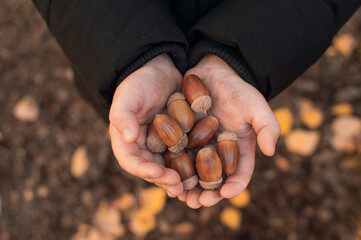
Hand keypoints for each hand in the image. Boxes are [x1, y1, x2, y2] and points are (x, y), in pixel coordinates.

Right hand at [109, 54, 183, 196]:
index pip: (131, 161)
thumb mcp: (128, 95)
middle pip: (150, 168)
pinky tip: (201, 172)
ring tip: (189, 188)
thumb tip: (127, 138)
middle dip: (163, 179)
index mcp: (126, 139)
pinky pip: (182, 156)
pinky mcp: (177, 140)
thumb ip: (123, 116)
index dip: (144, 170)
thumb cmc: (140, 81)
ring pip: (167, 167)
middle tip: (178, 187)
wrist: (160, 69)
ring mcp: (160, 144)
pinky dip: (189, 166)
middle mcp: (143, 146)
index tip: (159, 172)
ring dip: (177, 179)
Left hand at [178, 54, 279, 207]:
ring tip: (181, 196)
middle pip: (214, 180)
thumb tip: (271, 152)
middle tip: (198, 202)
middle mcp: (219, 152)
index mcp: (238, 150)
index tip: (225, 194)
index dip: (234, 186)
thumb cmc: (237, 89)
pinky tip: (166, 175)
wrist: (213, 71)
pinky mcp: (183, 138)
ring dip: (188, 187)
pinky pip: (177, 156)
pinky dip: (173, 168)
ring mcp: (200, 147)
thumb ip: (267, 126)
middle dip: (207, 194)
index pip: (240, 174)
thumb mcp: (255, 105)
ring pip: (194, 173)